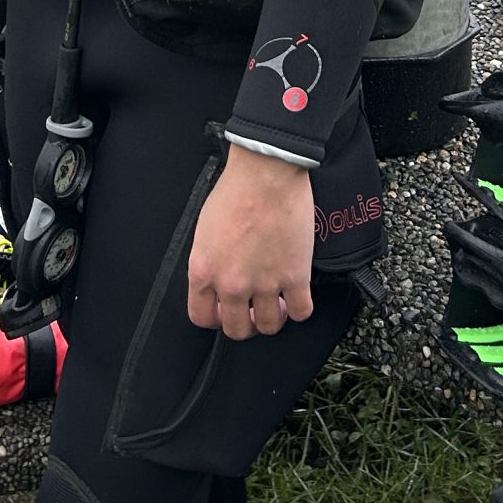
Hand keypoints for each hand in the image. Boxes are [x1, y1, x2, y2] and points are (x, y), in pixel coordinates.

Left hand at [186, 144, 315, 339]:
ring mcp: (264, 283)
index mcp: (203, 270)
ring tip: (277, 303)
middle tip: (253, 310)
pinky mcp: (295, 277)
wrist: (266, 173)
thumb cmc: (236, 189)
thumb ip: (208, 259)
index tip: (224, 312)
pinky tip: (297, 295)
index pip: (201, 317)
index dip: (215, 318)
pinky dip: (300, 308)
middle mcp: (232, 283)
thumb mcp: (204, 229)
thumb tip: (216, 276)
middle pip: (237, 330)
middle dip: (245, 323)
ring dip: (273, 318)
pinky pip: (301, 312)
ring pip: (270, 326)